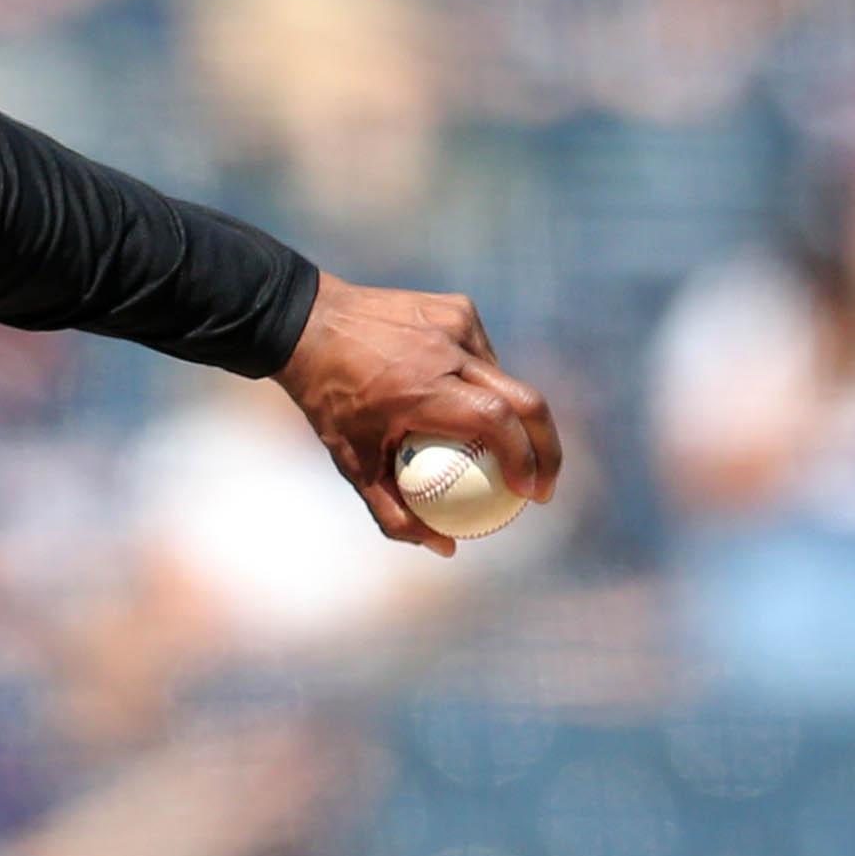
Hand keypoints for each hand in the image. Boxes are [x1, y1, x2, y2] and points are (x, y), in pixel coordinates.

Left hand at [273, 272, 562, 556]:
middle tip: (543, 481)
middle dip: (547, 446)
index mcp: (422, 389)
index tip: (532, 493)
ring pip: (505, 377)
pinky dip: (481, 380)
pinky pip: (484, 354)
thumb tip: (446, 549)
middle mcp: (446, 352)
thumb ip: (393, 511)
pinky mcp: (458, 306)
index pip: (498, 421)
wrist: (307, 324)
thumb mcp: (351, 461)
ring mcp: (456, 322)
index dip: (527, 458)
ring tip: (495, 444)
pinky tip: (462, 399)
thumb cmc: (327, 399)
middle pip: (525, 400)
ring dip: (510, 412)